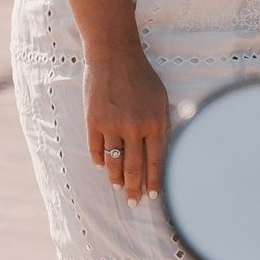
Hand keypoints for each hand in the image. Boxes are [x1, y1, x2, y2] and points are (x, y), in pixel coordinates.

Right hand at [84, 45, 171, 201]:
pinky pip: (96, 149)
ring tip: (118, 187)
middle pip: (133, 167)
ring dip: (115, 178)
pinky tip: (103, 166)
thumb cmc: (142, 77)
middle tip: (133, 203)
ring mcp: (112, 125)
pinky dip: (99, 160)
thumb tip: (166, 152)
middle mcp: (134, 127)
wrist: (114, 56)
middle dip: (134, 189)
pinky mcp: (93, 121)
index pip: (156, 161)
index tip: (153, 196)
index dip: (155, 182)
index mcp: (155, 122)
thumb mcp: (160, 99)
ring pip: (113, 162)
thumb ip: (164, 124)